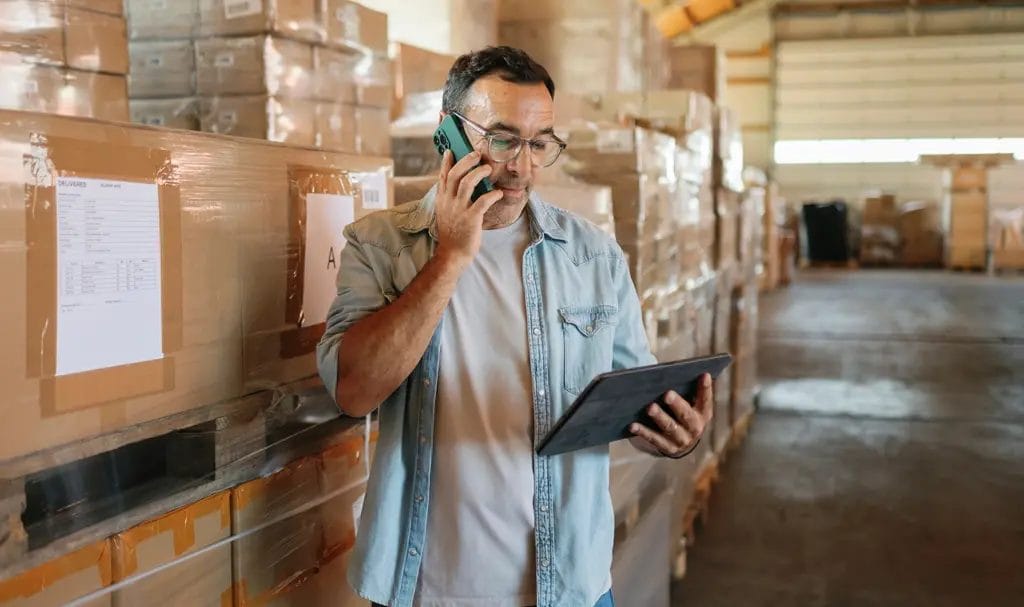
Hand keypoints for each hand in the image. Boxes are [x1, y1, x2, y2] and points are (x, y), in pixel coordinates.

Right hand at [434, 150, 503, 265]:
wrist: (452, 254)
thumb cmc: (453, 233)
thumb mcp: (446, 212)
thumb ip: (450, 198)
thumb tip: (460, 184)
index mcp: (442, 199)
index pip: (443, 176)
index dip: (447, 162)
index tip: (451, 150)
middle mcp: (448, 202)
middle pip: (455, 174)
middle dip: (467, 161)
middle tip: (477, 154)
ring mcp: (459, 210)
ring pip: (467, 183)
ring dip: (479, 173)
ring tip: (488, 169)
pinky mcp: (471, 219)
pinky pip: (482, 201)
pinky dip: (492, 194)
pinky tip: (498, 193)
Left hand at [629, 373, 713, 457]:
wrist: (681, 442)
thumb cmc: (682, 413)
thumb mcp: (690, 403)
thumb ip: (687, 390)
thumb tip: (674, 372)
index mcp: (702, 414)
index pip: (705, 399)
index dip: (705, 388)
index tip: (704, 375)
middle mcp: (695, 428)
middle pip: (686, 415)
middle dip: (677, 404)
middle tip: (667, 394)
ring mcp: (682, 440)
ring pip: (669, 427)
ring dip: (660, 417)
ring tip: (650, 408)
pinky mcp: (668, 448)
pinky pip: (654, 439)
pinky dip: (643, 432)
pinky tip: (633, 426)